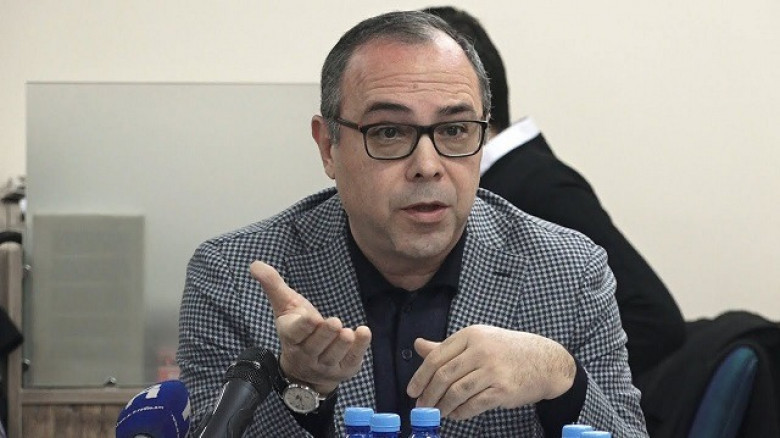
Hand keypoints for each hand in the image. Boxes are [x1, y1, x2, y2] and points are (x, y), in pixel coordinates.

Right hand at [250, 261, 371, 393]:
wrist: (305, 371)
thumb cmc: (298, 329)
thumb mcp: (285, 306)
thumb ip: (273, 285)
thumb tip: (254, 264)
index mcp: (291, 337)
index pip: (295, 333)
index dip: (303, 326)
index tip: (310, 318)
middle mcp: (306, 354)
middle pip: (315, 345)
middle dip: (324, 334)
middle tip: (334, 322)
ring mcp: (325, 365)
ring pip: (333, 355)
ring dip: (341, 344)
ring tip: (348, 333)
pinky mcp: (344, 368)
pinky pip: (352, 359)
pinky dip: (360, 347)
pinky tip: (365, 332)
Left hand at [406, 325, 574, 419]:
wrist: (545, 360)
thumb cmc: (506, 350)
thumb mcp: (477, 340)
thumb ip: (447, 346)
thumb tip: (418, 345)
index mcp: (471, 335)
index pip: (436, 357)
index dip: (420, 376)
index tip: (412, 391)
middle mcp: (481, 350)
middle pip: (444, 375)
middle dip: (429, 395)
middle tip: (421, 407)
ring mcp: (493, 370)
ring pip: (457, 392)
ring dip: (443, 406)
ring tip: (437, 413)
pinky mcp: (503, 390)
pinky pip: (474, 404)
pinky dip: (461, 412)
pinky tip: (455, 415)